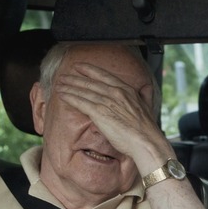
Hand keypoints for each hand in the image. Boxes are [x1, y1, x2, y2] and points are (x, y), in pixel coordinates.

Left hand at [55, 63, 170, 166]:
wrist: (146, 141)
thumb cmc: (147, 129)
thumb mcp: (148, 106)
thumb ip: (145, 95)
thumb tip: (147, 88)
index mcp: (127, 90)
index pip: (104, 75)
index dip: (89, 70)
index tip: (79, 67)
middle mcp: (116, 92)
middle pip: (90, 82)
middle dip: (75, 78)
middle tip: (63, 76)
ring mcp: (107, 102)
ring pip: (83, 91)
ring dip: (69, 87)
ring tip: (59, 85)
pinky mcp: (100, 113)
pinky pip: (81, 102)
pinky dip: (70, 97)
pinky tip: (62, 95)